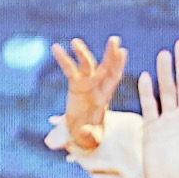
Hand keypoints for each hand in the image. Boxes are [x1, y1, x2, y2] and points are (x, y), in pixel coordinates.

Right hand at [50, 37, 124, 158]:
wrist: (81, 133)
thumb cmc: (91, 135)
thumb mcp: (92, 138)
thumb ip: (89, 135)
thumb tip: (83, 129)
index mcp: (106, 97)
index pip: (114, 78)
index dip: (118, 65)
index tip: (122, 52)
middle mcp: (98, 87)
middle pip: (105, 68)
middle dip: (110, 54)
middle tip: (114, 39)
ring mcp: (87, 84)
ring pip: (86, 65)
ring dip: (82, 52)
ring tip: (75, 41)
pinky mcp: (75, 85)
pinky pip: (69, 69)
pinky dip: (63, 58)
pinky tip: (55, 47)